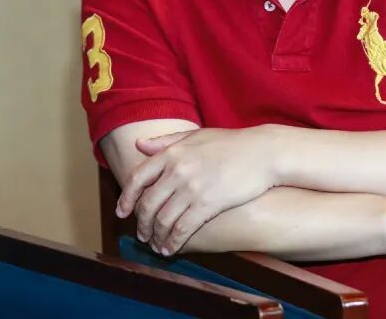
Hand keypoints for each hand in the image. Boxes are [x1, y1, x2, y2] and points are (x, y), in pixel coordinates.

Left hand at [116, 126, 280, 254]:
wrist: (263, 152)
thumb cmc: (231, 143)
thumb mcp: (196, 135)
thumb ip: (166, 141)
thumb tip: (139, 145)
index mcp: (172, 152)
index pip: (137, 178)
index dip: (126, 198)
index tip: (121, 213)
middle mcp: (177, 170)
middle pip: (147, 203)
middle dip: (141, 224)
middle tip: (141, 235)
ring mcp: (192, 187)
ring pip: (162, 219)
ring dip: (155, 237)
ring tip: (156, 245)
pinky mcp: (208, 203)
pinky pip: (182, 228)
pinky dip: (172, 242)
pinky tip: (171, 249)